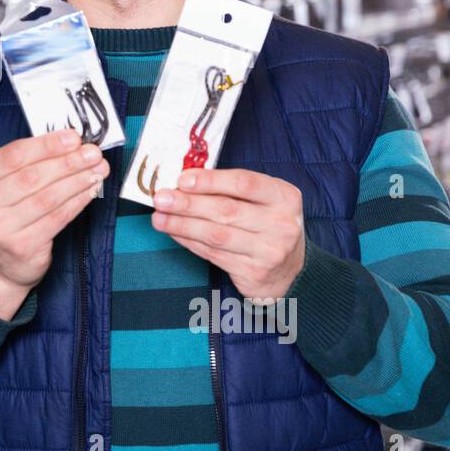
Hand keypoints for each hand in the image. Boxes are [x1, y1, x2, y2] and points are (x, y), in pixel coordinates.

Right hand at [0, 128, 109, 318]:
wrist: (1, 264)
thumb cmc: (8, 214)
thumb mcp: (5, 185)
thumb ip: (30, 163)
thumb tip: (71, 144)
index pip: (12, 156)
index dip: (46, 145)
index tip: (73, 138)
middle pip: (31, 176)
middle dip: (67, 162)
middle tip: (92, 154)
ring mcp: (0, 228)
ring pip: (47, 198)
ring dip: (76, 181)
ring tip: (97, 171)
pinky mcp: (21, 246)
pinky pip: (56, 218)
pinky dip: (77, 202)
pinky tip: (89, 191)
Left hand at [150, 168, 305, 299]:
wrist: (290, 270)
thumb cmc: (267, 225)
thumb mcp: (263, 201)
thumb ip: (231, 189)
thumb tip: (184, 181)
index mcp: (284, 196)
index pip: (244, 183)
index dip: (210, 181)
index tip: (182, 179)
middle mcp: (281, 223)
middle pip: (226, 210)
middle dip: (188, 203)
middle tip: (161, 198)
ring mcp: (269, 250)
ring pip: (216, 235)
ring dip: (182, 225)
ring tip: (159, 218)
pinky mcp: (253, 271)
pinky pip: (212, 253)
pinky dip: (189, 241)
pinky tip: (174, 233)